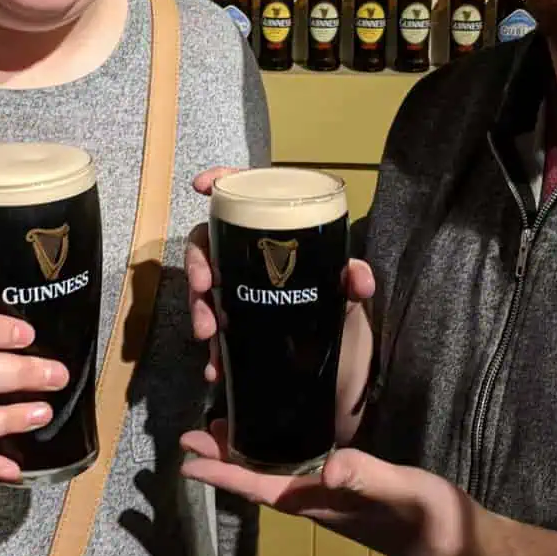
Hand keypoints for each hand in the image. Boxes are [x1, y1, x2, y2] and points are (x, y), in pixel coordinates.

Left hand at [180, 423, 476, 555]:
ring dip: (243, 457)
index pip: (259, 486)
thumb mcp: (401, 490)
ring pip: (272, 477)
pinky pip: (295, 473)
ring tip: (220, 431)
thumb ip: (367, 476)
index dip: (222, 473)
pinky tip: (277, 440)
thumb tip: (326, 469)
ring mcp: (330, 500)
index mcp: (320, 502)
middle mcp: (316, 504)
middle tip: (189, 435)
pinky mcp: (345, 493)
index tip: (186, 461)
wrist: (456, 544)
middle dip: (222, 461)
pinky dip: (274, 454)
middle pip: (256, 481)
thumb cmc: (430, 518)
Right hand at [185, 167, 376, 419]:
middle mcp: (251, 262)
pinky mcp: (237, 332)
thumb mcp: (348, 294)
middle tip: (203, 287)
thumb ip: (354, 279)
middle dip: (198, 265)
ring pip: (204, 292)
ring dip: (198, 309)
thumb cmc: (341, 315)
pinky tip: (214, 368)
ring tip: (207, 334)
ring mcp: (239, 297)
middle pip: (210, 246)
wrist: (342, 371)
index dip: (219, 183)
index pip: (244, 199)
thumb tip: (358, 279)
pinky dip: (213, 353)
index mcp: (275, 238)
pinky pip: (215, 337)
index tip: (198, 186)